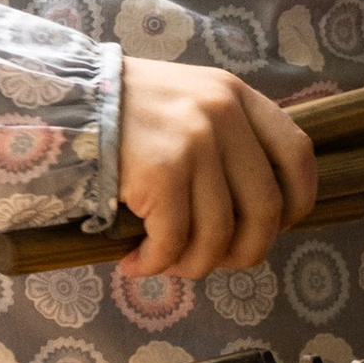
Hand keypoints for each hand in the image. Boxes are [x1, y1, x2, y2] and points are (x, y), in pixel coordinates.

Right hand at [115, 59, 316, 278]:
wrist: (65, 99)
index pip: (298, 155)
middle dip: (245, 251)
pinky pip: (174, 241)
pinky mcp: (161, 172)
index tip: (276, 227)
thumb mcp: (190, 100)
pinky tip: (136, 263)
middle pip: (265, 208)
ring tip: (167, 264)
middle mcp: (224, 115)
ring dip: (193, 265)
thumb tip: (253, 211)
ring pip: (218, 235)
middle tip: (214, 262)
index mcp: (238, 96)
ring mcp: (194, 142)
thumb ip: (227, 137)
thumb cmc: (127, 109)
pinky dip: (156, 264)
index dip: (296, 202)